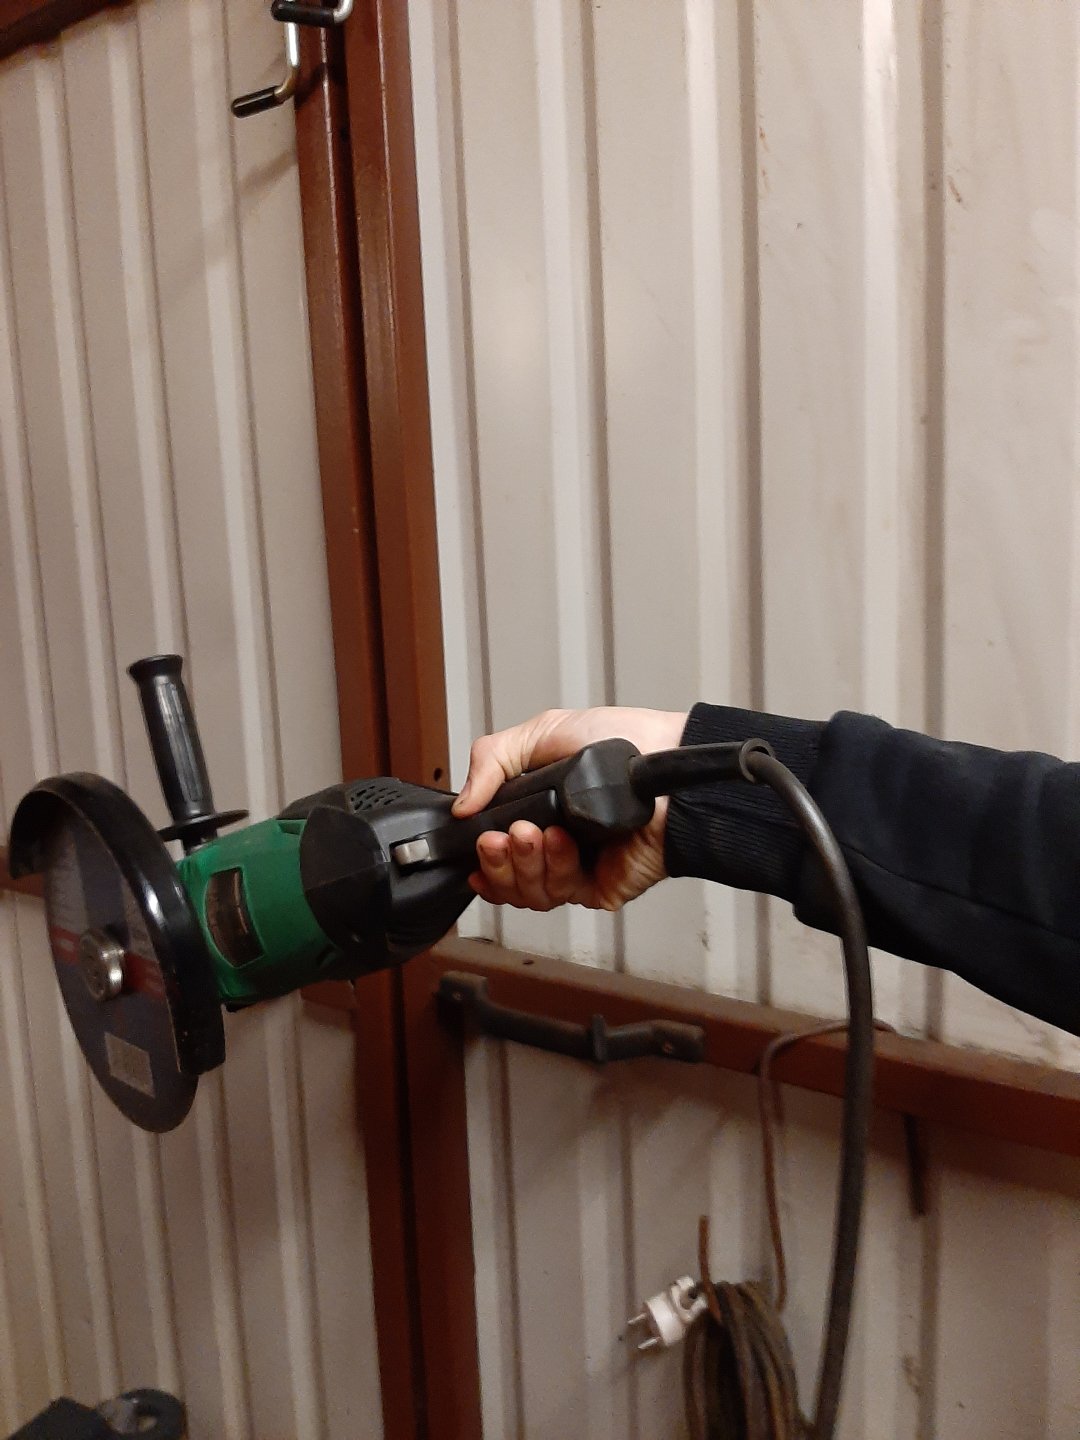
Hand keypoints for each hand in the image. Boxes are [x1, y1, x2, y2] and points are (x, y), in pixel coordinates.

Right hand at [452, 707, 687, 911]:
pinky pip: (563, 894)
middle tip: (496, 838)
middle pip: (506, 882)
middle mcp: (554, 848)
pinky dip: (555, 866)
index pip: (495, 854)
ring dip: (522, 863)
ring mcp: (577, 870)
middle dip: (495, 861)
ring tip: (530, 833)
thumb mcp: (540, 735)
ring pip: (529, 893)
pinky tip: (561, 841)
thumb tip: (460, 805)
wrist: (667, 759)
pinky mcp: (601, 887)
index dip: (480, 856)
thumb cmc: (621, 742)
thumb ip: (491, 762)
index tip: (473, 839)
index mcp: (536, 816)